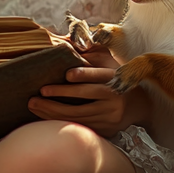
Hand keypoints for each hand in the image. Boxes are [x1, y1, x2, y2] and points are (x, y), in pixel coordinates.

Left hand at [28, 65, 147, 137]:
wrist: (140, 105)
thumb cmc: (117, 80)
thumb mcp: (110, 64)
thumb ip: (92, 56)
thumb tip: (67, 43)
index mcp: (116, 78)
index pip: (99, 76)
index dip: (84, 74)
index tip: (68, 74)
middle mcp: (114, 98)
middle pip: (85, 97)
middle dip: (59, 95)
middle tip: (39, 91)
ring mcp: (110, 116)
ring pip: (79, 115)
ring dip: (53, 111)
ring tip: (34, 104)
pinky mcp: (105, 129)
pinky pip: (79, 126)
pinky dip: (61, 121)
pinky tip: (45, 116)